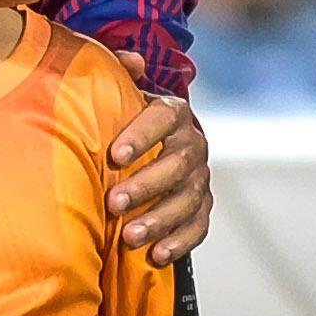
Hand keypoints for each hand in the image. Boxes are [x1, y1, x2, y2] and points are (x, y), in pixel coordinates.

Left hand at [105, 92, 211, 262]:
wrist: (151, 149)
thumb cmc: (124, 123)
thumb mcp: (120, 96)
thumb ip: (118, 75)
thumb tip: (131, 60)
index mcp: (173, 113)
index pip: (162, 118)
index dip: (141, 136)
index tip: (114, 155)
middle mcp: (192, 144)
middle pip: (177, 165)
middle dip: (146, 185)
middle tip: (114, 202)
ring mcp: (199, 178)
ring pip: (188, 200)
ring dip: (160, 219)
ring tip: (130, 237)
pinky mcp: (202, 208)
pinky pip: (198, 227)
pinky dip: (179, 242)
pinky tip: (157, 255)